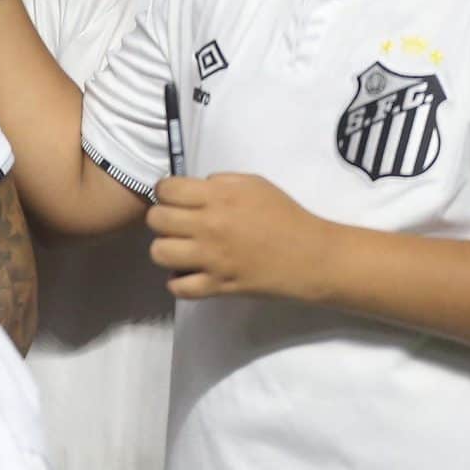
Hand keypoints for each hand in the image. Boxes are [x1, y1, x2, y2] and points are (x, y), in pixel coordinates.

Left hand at [147, 173, 330, 300]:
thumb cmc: (286, 216)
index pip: (165, 190)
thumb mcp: (255, 185)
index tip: (175, 199)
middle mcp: (209, 225)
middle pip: (156, 220)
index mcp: (219, 197)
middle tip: (178, 225)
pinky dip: (179, 281)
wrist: (313, 256)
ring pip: (159, 252)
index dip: (166, 193)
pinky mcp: (218, 285)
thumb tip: (193, 187)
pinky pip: (177, 286)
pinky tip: (190, 273)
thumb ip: (220, 183)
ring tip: (182, 249)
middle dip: (163, 220)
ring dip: (167, 250)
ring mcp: (212, 258)